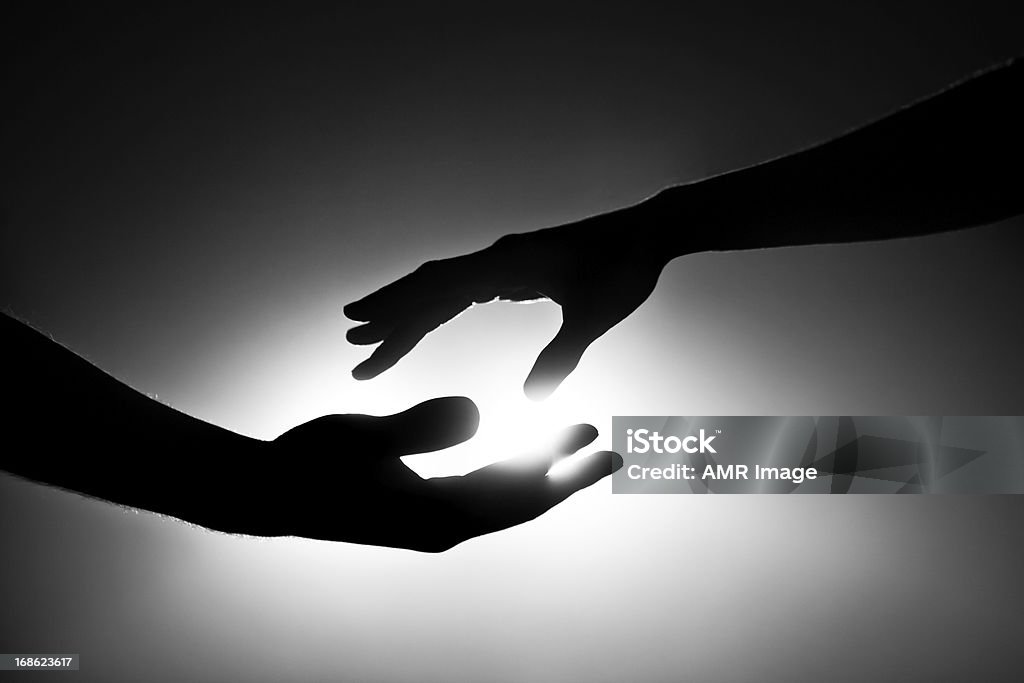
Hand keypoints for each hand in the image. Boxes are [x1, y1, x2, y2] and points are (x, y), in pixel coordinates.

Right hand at [217, 397, 620, 551]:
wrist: (269, 493)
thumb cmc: (308, 464)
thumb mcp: (361, 438)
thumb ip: (419, 426)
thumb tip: (477, 412)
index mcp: (438, 515)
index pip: (520, 497)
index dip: (564, 472)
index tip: (602, 445)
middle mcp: (444, 526)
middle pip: (523, 503)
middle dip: (567, 476)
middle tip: (611, 448)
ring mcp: (433, 521)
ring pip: (504, 498)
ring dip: (541, 471)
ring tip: (573, 439)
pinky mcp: (421, 510)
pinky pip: (481, 493)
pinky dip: (508, 472)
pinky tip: (518, 452)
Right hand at [344, 202, 669, 399]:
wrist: (649, 232)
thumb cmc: (625, 269)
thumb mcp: (594, 316)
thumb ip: (561, 355)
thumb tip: (531, 400)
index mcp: (506, 265)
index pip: (437, 292)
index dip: (397, 316)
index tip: (363, 337)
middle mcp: (497, 260)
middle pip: (428, 287)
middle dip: (388, 313)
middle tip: (349, 339)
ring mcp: (504, 263)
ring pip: (442, 286)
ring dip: (408, 309)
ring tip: (372, 332)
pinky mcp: (515, 270)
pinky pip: (464, 289)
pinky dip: (438, 307)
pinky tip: (427, 320)